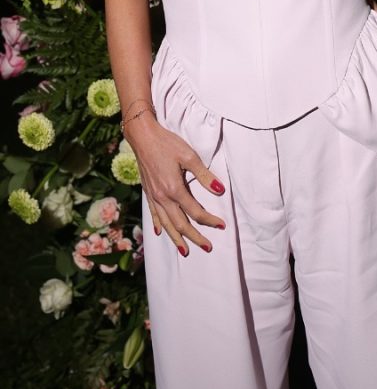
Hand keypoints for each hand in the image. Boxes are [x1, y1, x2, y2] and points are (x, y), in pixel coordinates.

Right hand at [125, 116, 225, 255]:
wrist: (143, 137)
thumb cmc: (167, 143)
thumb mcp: (189, 156)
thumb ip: (205, 176)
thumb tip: (220, 190)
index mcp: (174, 189)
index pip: (196, 212)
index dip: (210, 220)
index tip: (222, 225)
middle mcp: (162, 197)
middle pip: (180, 224)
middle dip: (194, 237)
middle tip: (207, 247)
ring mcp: (153, 196)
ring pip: (166, 224)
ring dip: (176, 238)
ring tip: (185, 251)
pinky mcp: (148, 192)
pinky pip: (154, 214)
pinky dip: (159, 225)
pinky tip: (160, 233)